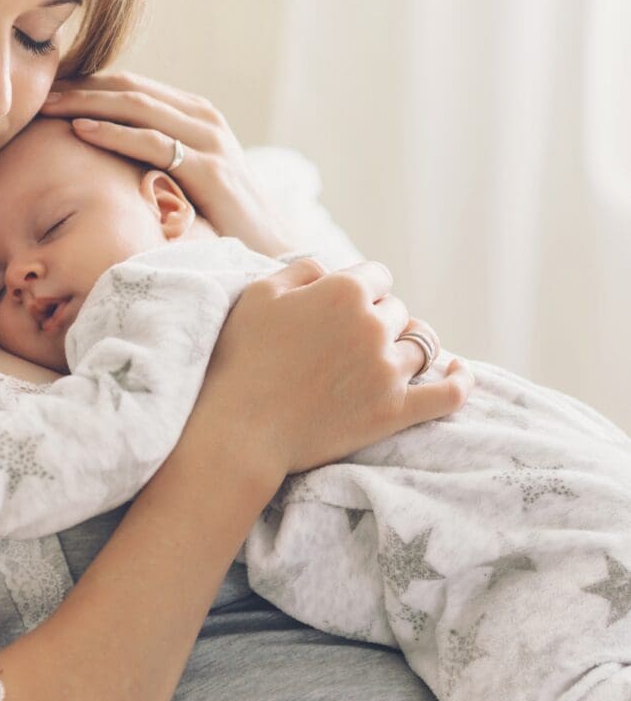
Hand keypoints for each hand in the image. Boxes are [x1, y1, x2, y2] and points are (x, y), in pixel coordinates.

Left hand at [41, 71, 293, 256]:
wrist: (270, 250)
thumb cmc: (222, 220)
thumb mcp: (187, 178)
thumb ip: (156, 157)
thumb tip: (106, 156)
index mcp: (196, 115)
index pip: (132, 87)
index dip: (87, 83)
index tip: (46, 89)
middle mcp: (203, 118)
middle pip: (129, 88)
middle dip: (80, 86)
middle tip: (36, 90)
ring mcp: (209, 141)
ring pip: (137, 106)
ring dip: (87, 101)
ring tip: (48, 104)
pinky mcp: (209, 169)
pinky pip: (152, 142)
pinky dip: (114, 132)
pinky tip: (80, 129)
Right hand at [194, 258, 473, 477]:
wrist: (241, 430)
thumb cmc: (241, 359)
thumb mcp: (259, 294)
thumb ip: (301, 270)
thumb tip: (329, 270)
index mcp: (344, 291)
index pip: (377, 276)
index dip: (360, 289)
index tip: (341, 308)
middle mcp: (374, 326)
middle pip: (397, 310)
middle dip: (378, 319)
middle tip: (347, 342)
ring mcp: (388, 370)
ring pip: (420, 346)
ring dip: (404, 348)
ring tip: (386, 359)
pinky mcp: (396, 412)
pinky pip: (448, 393)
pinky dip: (459, 381)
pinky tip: (459, 371)